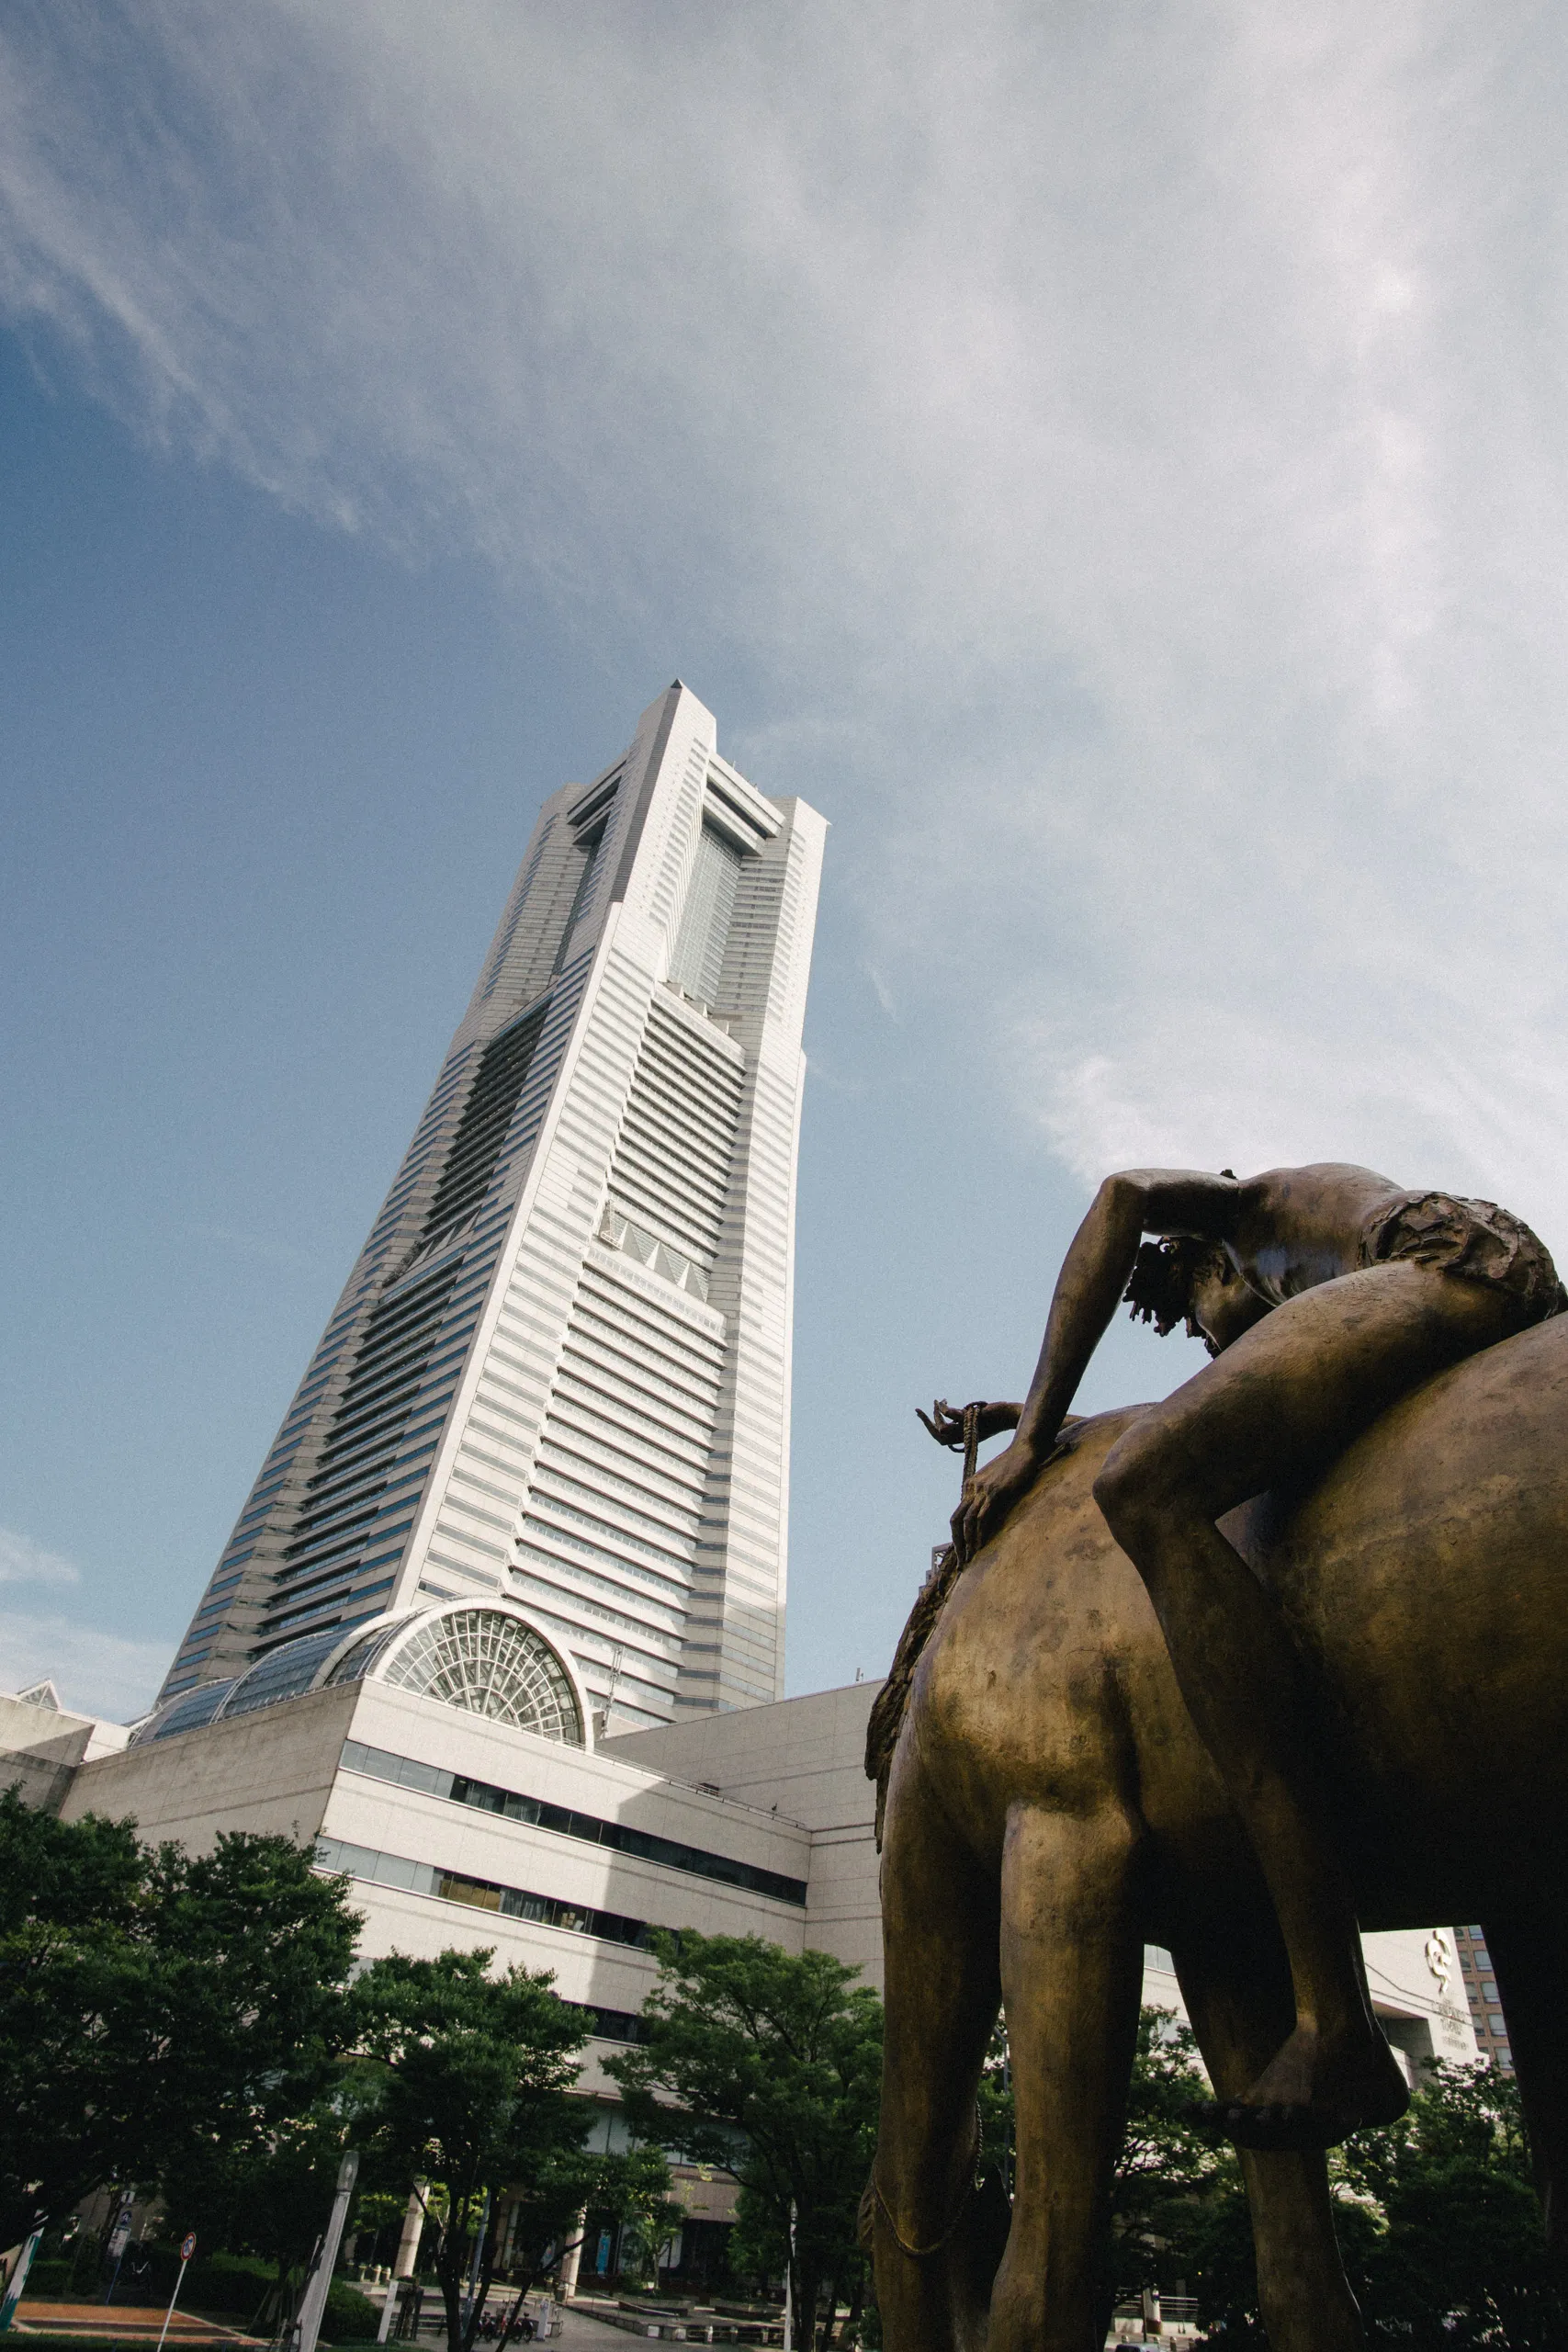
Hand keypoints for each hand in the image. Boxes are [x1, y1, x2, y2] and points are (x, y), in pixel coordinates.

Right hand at [917, 1398, 1023, 1449]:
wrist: (1011, 1415)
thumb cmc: (996, 1416)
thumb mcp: (977, 1419)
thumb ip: (963, 1419)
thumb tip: (948, 1412)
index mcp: (965, 1439)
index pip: (942, 1441)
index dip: (930, 1430)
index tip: (923, 1417)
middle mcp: (965, 1437)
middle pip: (938, 1437)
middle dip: (926, 1423)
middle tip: (919, 1410)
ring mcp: (968, 1429)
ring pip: (942, 1428)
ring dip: (935, 1414)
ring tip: (937, 1401)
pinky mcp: (971, 1419)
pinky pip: (951, 1415)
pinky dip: (943, 1408)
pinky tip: (943, 1400)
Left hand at [951, 1436, 1051, 1563]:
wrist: (1024, 1449)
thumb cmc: (1013, 1465)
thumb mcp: (995, 1480)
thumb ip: (987, 1494)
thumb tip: (986, 1513)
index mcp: (969, 1486)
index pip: (957, 1515)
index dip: (957, 1535)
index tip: (962, 1551)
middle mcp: (971, 1488)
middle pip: (956, 1520)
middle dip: (958, 1543)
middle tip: (962, 1561)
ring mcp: (982, 1490)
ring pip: (967, 1521)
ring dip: (967, 1542)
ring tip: (971, 1557)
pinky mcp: (995, 1491)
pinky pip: (983, 1516)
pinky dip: (980, 1533)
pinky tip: (982, 1545)